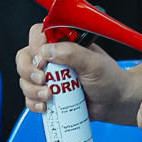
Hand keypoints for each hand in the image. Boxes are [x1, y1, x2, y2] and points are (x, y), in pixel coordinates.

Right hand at [16, 22, 130, 118]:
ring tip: (49, 96)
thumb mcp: (93, 63)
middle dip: (28, 70)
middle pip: (25, 57)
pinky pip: (30, 97)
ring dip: (31, 89)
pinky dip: (33, 102)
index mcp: (64, 43)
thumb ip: (72, 53)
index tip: (42, 62)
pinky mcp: (49, 94)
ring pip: (25, 79)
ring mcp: (50, 77)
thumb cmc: (110, 79)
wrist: (115, 103)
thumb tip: (46, 51)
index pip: (38, 35)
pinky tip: (45, 106)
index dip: (35, 47)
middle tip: (43, 80)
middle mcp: (54, 58)